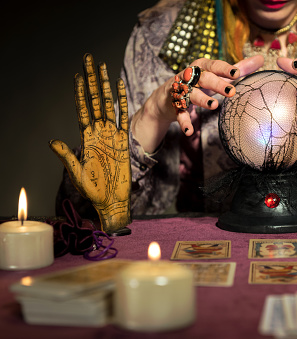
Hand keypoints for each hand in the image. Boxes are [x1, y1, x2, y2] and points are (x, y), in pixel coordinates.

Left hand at [49, 54, 130, 233]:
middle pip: (95, 101)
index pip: (82, 110)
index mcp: (86, 138)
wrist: (113, 199)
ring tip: (103, 68)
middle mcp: (99, 132)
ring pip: (109, 105)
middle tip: (89, 61)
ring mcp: (112, 135)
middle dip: (92, 80)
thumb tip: (52, 141)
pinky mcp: (124, 141)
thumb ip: (67, 156)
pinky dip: (122, 102)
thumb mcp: (77, 174)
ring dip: (105, 86)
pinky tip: (119, 88)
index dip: (80, 93)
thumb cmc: (94, 190)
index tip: (78, 76)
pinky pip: (124, 118)